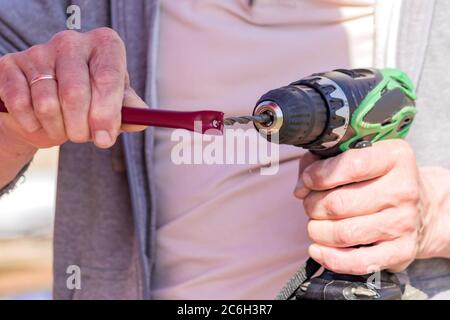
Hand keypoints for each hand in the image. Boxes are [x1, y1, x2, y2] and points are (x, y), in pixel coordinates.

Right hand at [0, 27, 146, 152]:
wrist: (49, 105)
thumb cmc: (90, 102)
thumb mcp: (115, 103)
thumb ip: (129, 111)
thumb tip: (142, 121)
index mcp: (104, 45)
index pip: (108, 78)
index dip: (106, 113)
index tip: (104, 139)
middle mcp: (71, 41)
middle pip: (75, 93)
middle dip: (80, 128)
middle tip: (82, 137)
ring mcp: (38, 51)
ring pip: (46, 103)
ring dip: (57, 129)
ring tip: (63, 128)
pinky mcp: (9, 65)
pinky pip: (19, 104)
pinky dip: (32, 124)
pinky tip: (40, 123)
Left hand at [294, 140, 422, 274]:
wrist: (421, 208)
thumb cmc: (377, 180)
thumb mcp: (358, 157)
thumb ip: (323, 161)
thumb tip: (301, 186)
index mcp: (394, 158)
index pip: (350, 165)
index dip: (318, 175)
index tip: (306, 181)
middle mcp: (403, 190)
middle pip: (339, 203)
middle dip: (312, 206)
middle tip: (310, 205)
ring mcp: (403, 223)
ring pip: (343, 233)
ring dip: (317, 230)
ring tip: (315, 225)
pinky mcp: (401, 251)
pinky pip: (357, 262)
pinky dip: (329, 258)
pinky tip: (317, 249)